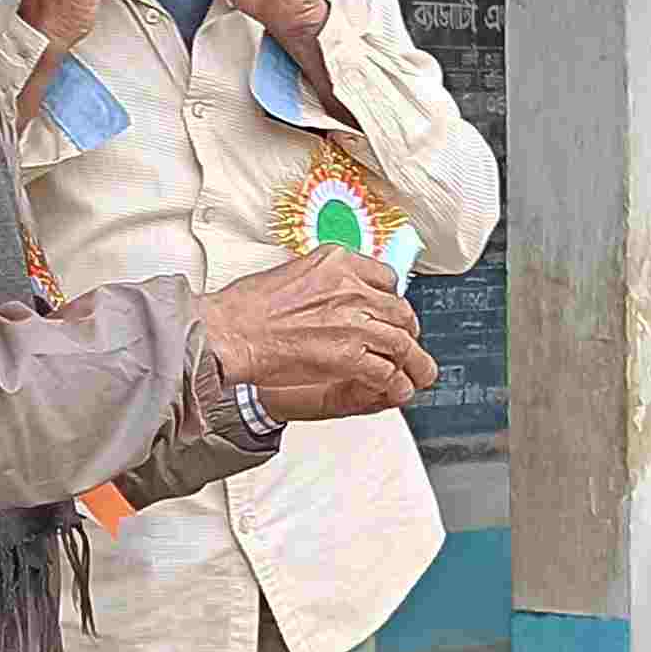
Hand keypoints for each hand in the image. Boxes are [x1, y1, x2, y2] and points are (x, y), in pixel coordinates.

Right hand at [197, 246, 433, 421]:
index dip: (392, 299)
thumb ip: (322, 281)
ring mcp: (354, 321)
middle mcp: (351, 287)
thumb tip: (332, 294)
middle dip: (408, 332)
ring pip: (400, 342)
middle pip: (399, 310)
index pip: (385, 277)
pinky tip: (397, 389)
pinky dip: (395, 383)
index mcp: (337, 262)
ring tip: (420, 374)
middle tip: (410, 345)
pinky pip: (385, 370)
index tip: (392, 311)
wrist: (230, 332)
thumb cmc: (244, 308)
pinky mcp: (350, 355)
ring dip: (414, 362)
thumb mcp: (291, 273)